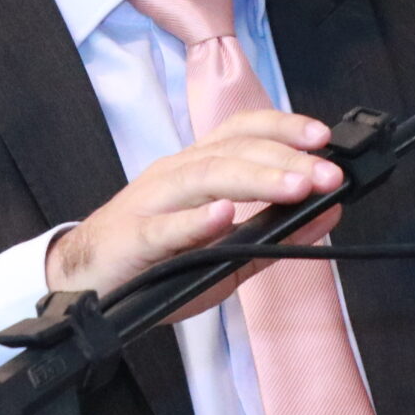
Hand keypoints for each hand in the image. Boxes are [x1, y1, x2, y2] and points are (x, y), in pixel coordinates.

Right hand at [44, 107, 345, 313]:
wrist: (83, 287)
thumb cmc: (155, 264)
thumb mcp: (226, 252)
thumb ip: (278, 234)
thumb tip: (331, 210)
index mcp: (196, 168)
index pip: (242, 132)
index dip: (283, 127)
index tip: (324, 137)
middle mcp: (175, 175)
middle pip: (233, 152)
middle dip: (286, 160)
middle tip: (329, 174)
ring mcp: (151, 204)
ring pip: (205, 178)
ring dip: (255, 180)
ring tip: (295, 187)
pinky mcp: (133, 240)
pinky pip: (165, 228)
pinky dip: (195, 221)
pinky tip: (223, 216)